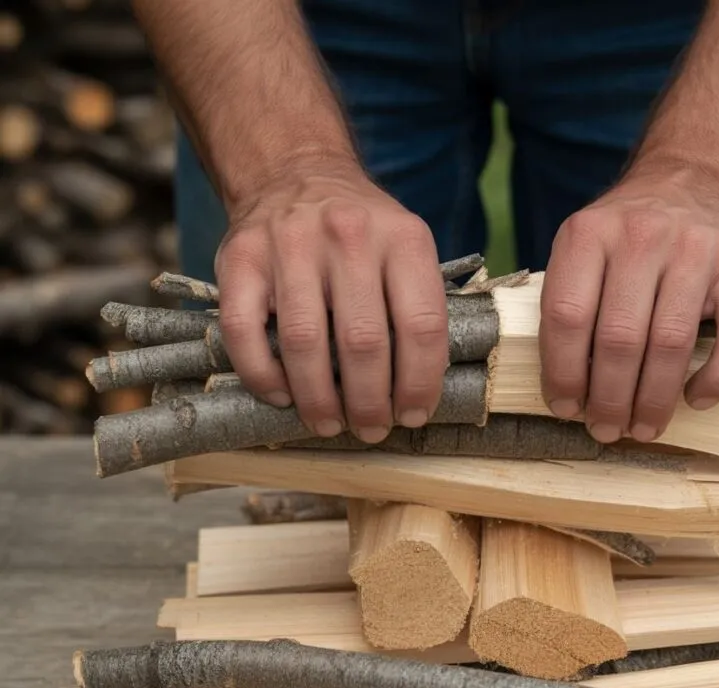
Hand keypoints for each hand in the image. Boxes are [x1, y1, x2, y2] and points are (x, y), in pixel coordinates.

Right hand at [214, 158, 448, 441]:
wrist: (295, 173)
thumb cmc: (362, 233)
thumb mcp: (406, 248)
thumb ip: (418, 305)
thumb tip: (423, 390)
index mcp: (403, 239)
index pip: (421, 325)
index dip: (420, 382)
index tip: (413, 415)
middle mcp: (349, 236)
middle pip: (364, 342)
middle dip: (370, 401)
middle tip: (371, 428)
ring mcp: (290, 244)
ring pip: (305, 343)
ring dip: (319, 399)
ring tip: (329, 424)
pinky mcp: (241, 258)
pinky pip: (245, 331)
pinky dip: (263, 375)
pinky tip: (281, 396)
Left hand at [538, 167, 718, 443]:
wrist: (695, 184)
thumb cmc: (628, 238)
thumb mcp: (584, 250)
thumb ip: (570, 304)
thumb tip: (567, 391)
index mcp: (589, 234)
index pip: (568, 316)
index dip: (564, 373)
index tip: (567, 408)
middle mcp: (643, 235)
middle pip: (619, 338)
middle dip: (609, 398)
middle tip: (606, 429)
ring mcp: (699, 249)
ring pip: (671, 344)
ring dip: (654, 400)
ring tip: (643, 428)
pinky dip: (716, 379)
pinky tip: (696, 400)